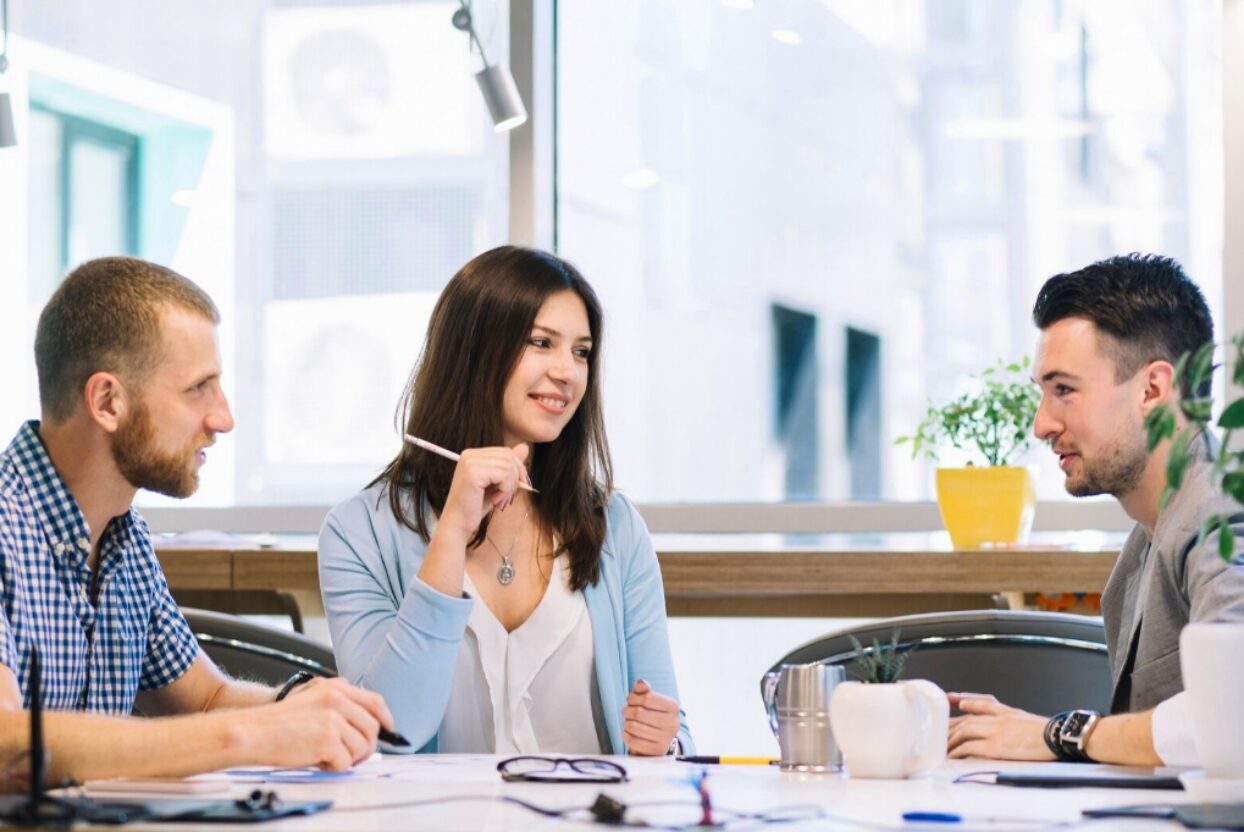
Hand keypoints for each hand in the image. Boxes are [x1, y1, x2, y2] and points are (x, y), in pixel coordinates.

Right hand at [241, 677, 394, 770]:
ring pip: (361, 748)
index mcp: (336, 687)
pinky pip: (345, 762)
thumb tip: (366, 724)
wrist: (253, 731)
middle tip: (352, 756)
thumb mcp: (312, 697)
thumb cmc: (278, 721)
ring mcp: (334, 719)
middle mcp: (338, 699)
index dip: (385, 719)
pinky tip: (317, 761)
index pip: (375, 702)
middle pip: (372, 728)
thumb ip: (339, 703)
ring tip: (326, 756)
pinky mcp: (327, 740)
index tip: (388, 731)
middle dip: (366, 747)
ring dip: (348, 758)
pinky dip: (333, 767)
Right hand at [439, 443, 529, 538]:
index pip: (505, 452)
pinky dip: (505, 490)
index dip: (517, 470)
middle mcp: (469, 454)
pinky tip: (494, 500)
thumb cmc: (475, 506)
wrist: (458, 524)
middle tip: (505, 497)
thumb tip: (525, 446)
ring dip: (509, 487)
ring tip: (498, 500)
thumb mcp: (496, 483)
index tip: (513, 488)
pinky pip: (504, 475)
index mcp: (472, 454)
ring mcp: (470, 462)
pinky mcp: (473, 473)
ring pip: (508, 466)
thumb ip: (508, 465)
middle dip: (514, 478)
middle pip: (509, 456)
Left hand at [622, 679, 680, 755]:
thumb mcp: (649, 700)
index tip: (631, 700)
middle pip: (639, 713)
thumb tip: (640, 683)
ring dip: (626, 723)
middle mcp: (673, 723)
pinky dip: (626, 735)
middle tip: (627, 712)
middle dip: (627, 710)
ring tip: (630, 722)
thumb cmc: (651, 714)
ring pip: (633, 727)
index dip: (633, 698)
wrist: (657, 739)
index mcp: (673, 706)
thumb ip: (643, 690)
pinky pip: (632, 741)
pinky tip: (630, 733)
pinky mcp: (655, 751)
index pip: (647, 698)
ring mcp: (666, 739)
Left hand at [946, 691, 1053, 760]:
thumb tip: (994, 721)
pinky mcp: (995, 746)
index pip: (979, 703)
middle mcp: (996, 718)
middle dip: (950, 726)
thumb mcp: (1025, 719)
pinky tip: (952, 756)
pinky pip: (970, 747)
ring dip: (951, 739)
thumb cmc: (1046, 732)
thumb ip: (1009, 717)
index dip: (963, 701)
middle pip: (966, 719)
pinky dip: (959, 751)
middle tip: (938, 732)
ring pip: (964, 731)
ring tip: (941, 747)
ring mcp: (994, 731)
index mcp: (1005, 711)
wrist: (1058, 736)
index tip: (951, 699)